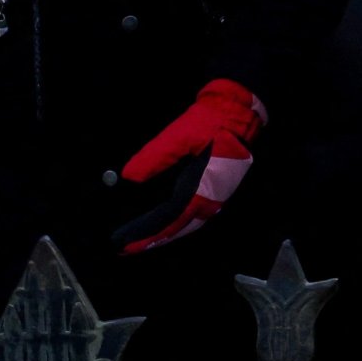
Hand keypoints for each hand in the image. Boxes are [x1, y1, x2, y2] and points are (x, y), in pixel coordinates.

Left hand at [117, 79, 261, 252]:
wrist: (239, 112)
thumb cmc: (210, 122)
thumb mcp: (179, 135)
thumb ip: (155, 157)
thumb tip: (128, 177)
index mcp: (201, 188)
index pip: (167, 217)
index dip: (144, 231)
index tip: (122, 242)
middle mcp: (211, 200)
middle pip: (177, 227)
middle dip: (151, 240)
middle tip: (124, 248)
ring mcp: (217, 197)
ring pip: (187, 225)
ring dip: (165, 235)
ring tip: (142, 242)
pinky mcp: (218, 191)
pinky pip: (195, 216)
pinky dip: (177, 225)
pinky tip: (167, 225)